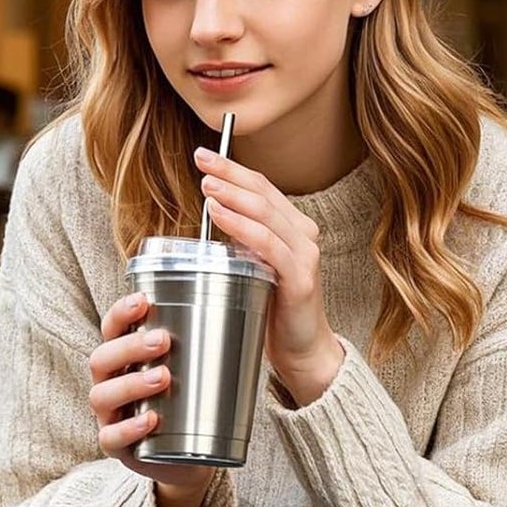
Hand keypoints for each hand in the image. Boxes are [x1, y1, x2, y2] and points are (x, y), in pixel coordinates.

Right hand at [88, 292, 219, 506]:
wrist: (192, 455)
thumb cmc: (191, 401)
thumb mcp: (196, 367)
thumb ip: (210, 337)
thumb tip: (250, 294)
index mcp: (124, 358)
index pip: (112, 329)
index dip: (121, 313)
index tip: (143, 301)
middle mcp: (110, 383)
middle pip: (102, 359)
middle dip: (130, 346)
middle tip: (163, 340)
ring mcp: (109, 416)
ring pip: (102, 395)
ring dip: (131, 383)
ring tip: (164, 377)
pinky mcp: (117, 447)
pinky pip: (112, 437)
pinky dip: (130, 428)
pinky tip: (151, 420)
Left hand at [194, 148, 344, 405]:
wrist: (303, 351)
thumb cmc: (273, 309)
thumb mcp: (255, 265)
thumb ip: (242, 240)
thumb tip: (211, 213)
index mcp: (294, 228)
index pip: (263, 188)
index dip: (234, 168)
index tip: (205, 155)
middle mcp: (303, 235)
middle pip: (263, 192)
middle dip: (230, 172)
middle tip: (201, 159)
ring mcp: (304, 255)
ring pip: (265, 213)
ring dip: (233, 195)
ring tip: (207, 183)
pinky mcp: (300, 278)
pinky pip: (267, 244)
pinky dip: (241, 226)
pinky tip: (220, 214)